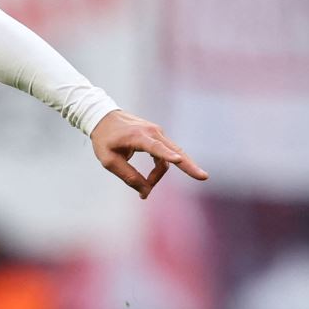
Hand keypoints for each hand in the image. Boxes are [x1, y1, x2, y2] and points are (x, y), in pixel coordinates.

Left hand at [90, 110, 208, 198]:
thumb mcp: (109, 161)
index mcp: (137, 136)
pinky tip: (151, 180)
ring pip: (170, 157)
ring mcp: (157, 132)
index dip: (167, 155)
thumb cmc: (104, 140)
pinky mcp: (158, 136)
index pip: (155, 147)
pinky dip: (160, 168)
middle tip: (204, 177)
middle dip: (188, 166)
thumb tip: (145, 191)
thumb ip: (127, 176)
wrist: (104, 118)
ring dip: (159, 174)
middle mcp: (152, 132)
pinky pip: (165, 155)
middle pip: (174, 151)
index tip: (178, 160)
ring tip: (145, 190)